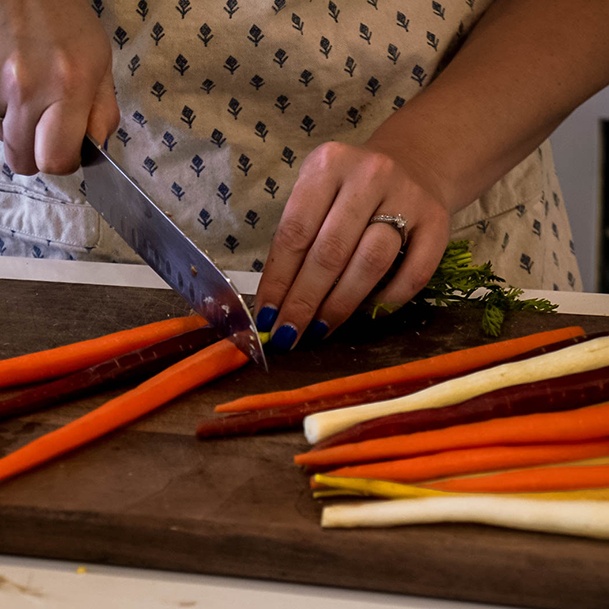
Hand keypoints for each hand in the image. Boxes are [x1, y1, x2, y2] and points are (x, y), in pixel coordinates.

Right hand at [0, 0, 118, 174]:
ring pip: (3, 138)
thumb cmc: (69, 25)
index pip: (55, 159)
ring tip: (33, 105)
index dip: (64, 163)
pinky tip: (18, 93)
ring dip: (19, 132)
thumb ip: (103, 115)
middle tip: (48, 136)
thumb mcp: (102, 68)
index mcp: (67, 90)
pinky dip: (5, 113)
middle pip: (21, 161)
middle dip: (37, 156)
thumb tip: (96, 149)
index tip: (70, 151)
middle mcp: (26, 90)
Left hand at [254, 140, 450, 350]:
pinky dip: (387, 301)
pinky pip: (413, 274)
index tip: (266, 317)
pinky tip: (366, 314)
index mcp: (329, 164)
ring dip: (340, 304)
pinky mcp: (439, 222)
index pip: (295, 232)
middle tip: (289, 335)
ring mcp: (408, 197)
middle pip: (331, 251)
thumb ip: (299, 237)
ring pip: (371, 263)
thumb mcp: (318, 193)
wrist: (415, 164)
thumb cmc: (351, 190)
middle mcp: (369, 175)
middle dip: (304, 301)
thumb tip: (275, 302)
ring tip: (319, 330)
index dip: (278, 280)